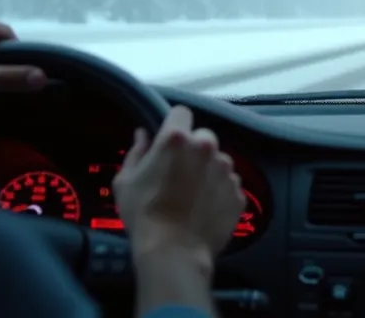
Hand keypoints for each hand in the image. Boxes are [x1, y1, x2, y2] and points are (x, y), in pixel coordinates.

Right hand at [112, 106, 245, 269]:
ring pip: (219, 161)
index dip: (174, 124)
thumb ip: (136, 153)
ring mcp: (226, 171)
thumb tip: (142, 135)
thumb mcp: (126, 182)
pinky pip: (228, 184)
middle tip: (180, 171)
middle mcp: (207, 148)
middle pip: (203, 137)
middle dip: (194, 149)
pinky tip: (205, 208)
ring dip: (208, 170)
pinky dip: (219, 191)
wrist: (174, 252)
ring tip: (193, 195)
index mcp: (177, 139)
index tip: (169, 140)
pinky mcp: (238, 192)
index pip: (181, 113)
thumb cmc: (143, 215)